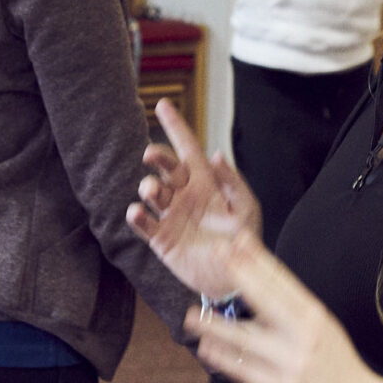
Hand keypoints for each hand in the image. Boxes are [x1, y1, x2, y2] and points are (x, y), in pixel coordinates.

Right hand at [128, 100, 261, 300]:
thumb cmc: (243, 239)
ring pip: (151, 191)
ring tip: (152, 190)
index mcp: (205, 182)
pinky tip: (137, 211)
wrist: (232, 277)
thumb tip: (216, 155)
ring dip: (148, 186)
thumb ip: (233, 182)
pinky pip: (143, 222)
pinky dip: (136, 215)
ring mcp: (170, 215)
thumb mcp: (246, 209)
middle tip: (152, 156)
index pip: (188, 148)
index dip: (176, 126)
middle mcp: (184, 194)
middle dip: (157, 157)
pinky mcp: (160, 237)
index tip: (163, 105)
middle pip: (165, 167)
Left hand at [185, 241, 377, 382]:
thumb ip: (296, 312)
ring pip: (246, 338)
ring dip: (215, 325)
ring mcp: (292, 362)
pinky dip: (223, 357)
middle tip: (216, 253)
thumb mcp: (325, 330)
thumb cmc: (339, 368)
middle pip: (266, 298)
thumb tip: (262, 287)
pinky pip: (245, 369)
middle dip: (240, 273)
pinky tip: (206, 348)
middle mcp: (304, 334)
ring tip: (190, 315)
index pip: (283, 280)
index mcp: (315, 315)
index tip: (239, 238)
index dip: (258, 258)